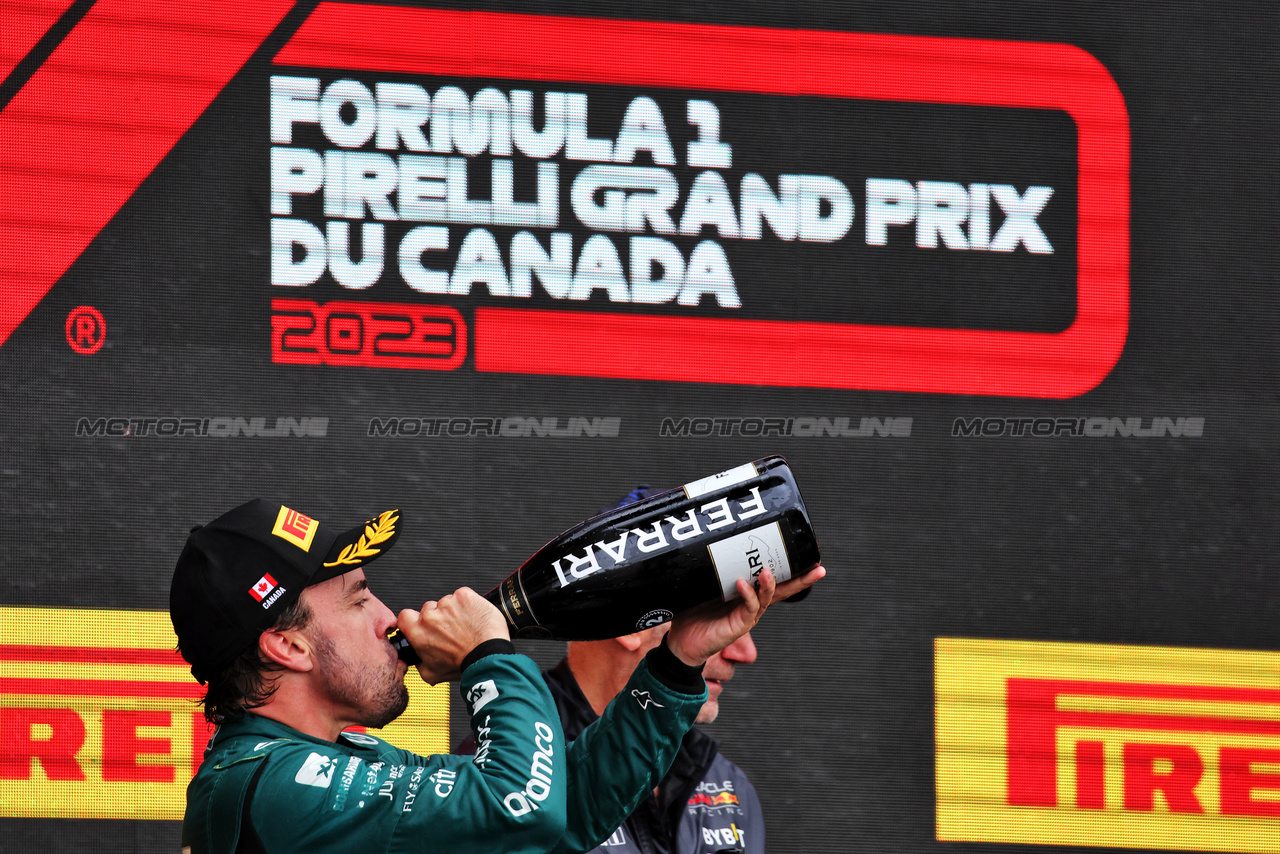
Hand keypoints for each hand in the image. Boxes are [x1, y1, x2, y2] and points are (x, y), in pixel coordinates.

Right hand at [397, 587, 509, 684]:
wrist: (487, 657)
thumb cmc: (463, 665)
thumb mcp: (431, 673)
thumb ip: (418, 662)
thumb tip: (416, 658)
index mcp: (418, 632)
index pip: (405, 616)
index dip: (413, 620)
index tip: (421, 624)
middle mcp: (430, 616)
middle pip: (428, 609)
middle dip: (438, 618)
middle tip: (452, 631)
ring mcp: (448, 603)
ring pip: (447, 603)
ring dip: (454, 612)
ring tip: (466, 627)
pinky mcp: (464, 596)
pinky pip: (462, 597)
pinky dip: (468, 605)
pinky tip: (474, 619)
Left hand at [666, 565, 824, 666]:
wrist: (682, 640)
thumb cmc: (693, 612)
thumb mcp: (704, 585)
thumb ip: (711, 567)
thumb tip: (709, 540)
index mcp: (748, 591)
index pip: (775, 578)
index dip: (791, 567)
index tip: (808, 554)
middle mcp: (752, 602)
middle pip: (783, 589)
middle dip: (802, 579)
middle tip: (817, 568)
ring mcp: (748, 614)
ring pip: (768, 597)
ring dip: (770, 584)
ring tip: (767, 571)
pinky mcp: (739, 624)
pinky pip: (750, 608)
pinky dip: (749, 595)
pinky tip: (742, 584)